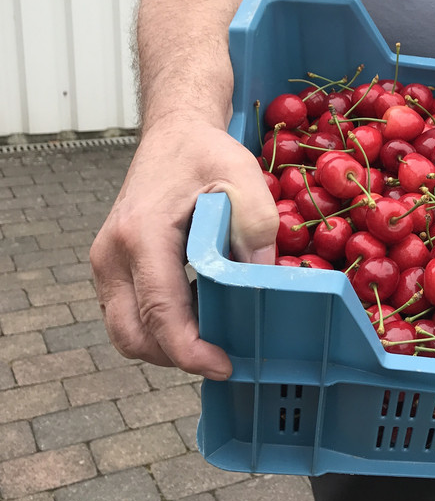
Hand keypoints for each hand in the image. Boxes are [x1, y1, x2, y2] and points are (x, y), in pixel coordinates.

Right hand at [91, 117, 277, 379]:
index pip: (160, 311)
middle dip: (177, 357)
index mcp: (142, 234)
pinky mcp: (112, 268)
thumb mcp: (242, 177)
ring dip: (167, 346)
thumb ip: (256, 227)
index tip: (224, 365)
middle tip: (223, 358)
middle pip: (134, 335)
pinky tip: (198, 316)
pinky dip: (159, 329)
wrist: (173, 134)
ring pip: (126, 332)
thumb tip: (263, 280)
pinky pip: (128, 315)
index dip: (191, 350)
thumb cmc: (205, 153)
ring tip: (214, 336)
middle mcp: (112, 253)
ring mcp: (106, 262)